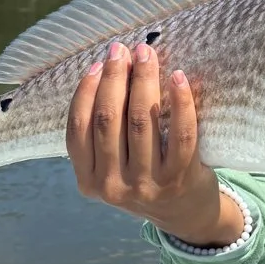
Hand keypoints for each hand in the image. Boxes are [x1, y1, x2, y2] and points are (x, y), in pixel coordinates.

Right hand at [66, 42, 244, 246]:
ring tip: (147, 55)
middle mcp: (113, 186)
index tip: (98, 63)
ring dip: (144, 80)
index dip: (87, 90)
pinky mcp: (180, 178)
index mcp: (88, 181)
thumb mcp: (112, 166)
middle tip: (123, 50)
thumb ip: (104, 132)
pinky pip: (181, 134)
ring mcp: (147, 184)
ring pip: (141, 121)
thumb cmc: (144, 177)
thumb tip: (108, 68)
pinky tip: (179, 77)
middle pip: (109, 118)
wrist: (185, 213)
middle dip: (115, 77)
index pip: (79, 127)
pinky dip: (181, 102)